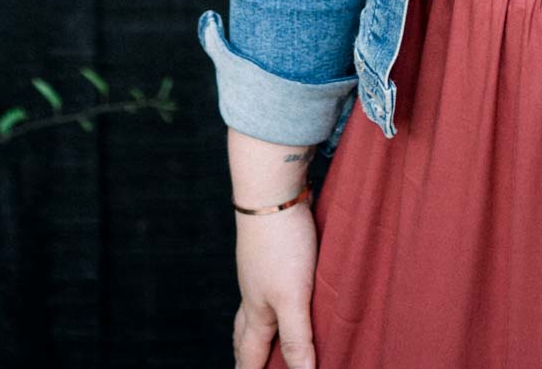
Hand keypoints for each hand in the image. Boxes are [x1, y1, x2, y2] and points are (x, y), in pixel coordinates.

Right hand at [232, 201, 318, 368]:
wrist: (272, 189)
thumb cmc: (280, 245)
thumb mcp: (292, 297)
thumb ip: (296, 337)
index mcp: (256, 312)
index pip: (249, 354)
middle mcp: (255, 293)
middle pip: (246, 332)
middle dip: (246, 354)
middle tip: (245, 365)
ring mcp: (263, 269)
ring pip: (258, 306)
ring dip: (260, 326)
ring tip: (264, 334)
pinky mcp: (276, 249)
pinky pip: (273, 282)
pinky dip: (276, 297)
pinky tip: (287, 287)